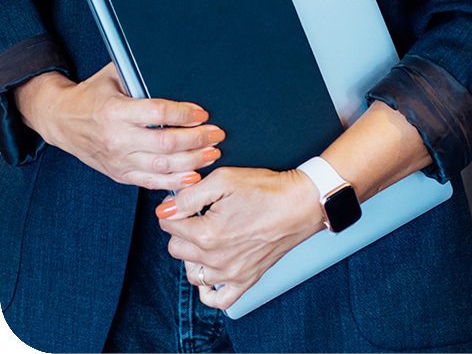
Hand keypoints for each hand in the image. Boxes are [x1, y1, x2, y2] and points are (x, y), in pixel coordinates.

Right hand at [14, 64, 224, 190]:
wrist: (61, 120)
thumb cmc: (92, 94)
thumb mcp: (112, 75)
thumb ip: (139, 75)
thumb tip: (173, 65)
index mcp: (115, 111)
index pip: (158, 113)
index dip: (184, 113)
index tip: (203, 113)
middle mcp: (117, 139)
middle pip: (166, 143)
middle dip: (196, 139)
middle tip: (216, 133)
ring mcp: (118, 160)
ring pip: (162, 167)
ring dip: (192, 162)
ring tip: (212, 153)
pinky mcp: (119, 174)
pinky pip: (151, 182)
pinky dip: (175, 182)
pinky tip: (193, 175)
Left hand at [156, 165, 324, 309]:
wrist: (300, 204)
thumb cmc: (266, 190)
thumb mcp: (224, 179)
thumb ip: (189, 195)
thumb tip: (165, 209)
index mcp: (207, 233)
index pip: (169, 224)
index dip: (174, 207)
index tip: (184, 200)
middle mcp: (215, 259)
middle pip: (176, 248)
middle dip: (181, 229)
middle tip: (197, 213)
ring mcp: (230, 274)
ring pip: (192, 272)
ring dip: (191, 254)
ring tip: (205, 236)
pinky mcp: (245, 281)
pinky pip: (217, 299)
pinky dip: (208, 289)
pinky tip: (211, 269)